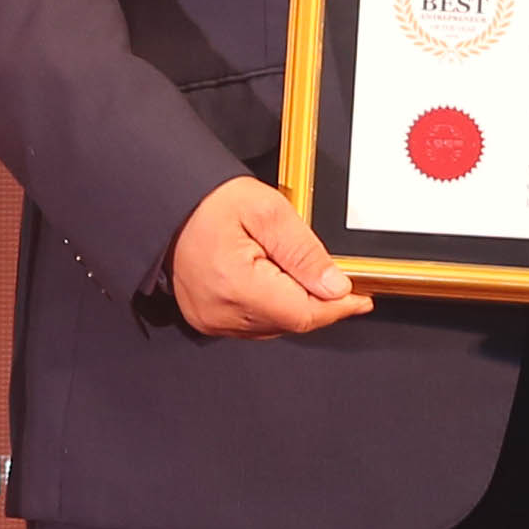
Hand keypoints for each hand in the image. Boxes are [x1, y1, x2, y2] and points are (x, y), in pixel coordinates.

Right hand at [169, 173, 375, 339]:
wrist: (167, 206)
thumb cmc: (209, 202)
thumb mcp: (268, 211)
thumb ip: (304, 251)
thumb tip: (335, 286)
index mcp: (236, 286)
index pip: (303, 314)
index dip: (337, 307)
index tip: (360, 298)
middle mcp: (221, 313)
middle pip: (291, 322)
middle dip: (317, 302)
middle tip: (334, 278)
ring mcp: (211, 321)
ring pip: (274, 327)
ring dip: (294, 305)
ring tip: (296, 271)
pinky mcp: (207, 320)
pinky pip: (253, 325)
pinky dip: (272, 308)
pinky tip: (274, 282)